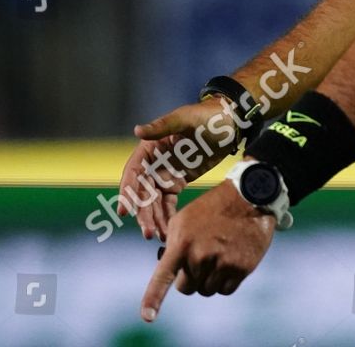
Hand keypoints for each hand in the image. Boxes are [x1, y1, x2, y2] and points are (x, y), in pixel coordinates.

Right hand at [119, 97, 242, 239]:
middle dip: (143, 213)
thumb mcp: (185, 118)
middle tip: (148, 233)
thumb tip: (137, 130)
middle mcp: (152, 164)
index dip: (127, 192)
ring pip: (153, 202)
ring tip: (157, 238)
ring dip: (153, 219)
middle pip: (142, 193)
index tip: (124, 211)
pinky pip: (167, 204)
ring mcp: (164, 175)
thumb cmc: (207, 116)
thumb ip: (162, 127)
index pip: (133, 173)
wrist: (230, 123)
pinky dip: (166, 217)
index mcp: (149, 148)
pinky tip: (168, 232)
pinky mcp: (176, 183)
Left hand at [140, 179, 273, 321]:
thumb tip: (166, 267)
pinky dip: (225, 281)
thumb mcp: (184, 219)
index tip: (147, 318)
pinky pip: (225, 290)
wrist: (248, 198)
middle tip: (202, 257)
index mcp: (182, 243)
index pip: (163, 277)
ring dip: (209, 279)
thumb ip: (172, 245)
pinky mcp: (240, 269)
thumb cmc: (212, 208)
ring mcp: (221, 263)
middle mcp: (200, 256)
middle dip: (191, 277)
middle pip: (186, 287)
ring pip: (206, 290)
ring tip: (219, 254)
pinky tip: (230, 260)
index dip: (153, 299)